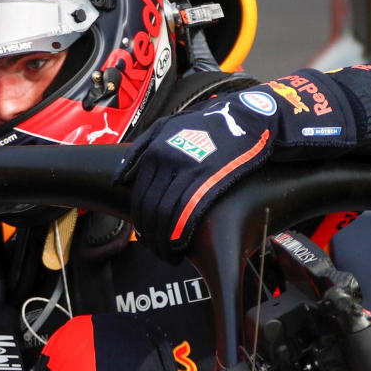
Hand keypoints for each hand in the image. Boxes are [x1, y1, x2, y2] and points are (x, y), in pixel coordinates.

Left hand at [115, 70, 352, 259]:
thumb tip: (122, 177)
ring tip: (170, 253)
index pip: (138, 196)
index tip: (148, 235)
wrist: (247, 118)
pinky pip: (185, 216)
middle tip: (158, 249)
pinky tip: (181, 246)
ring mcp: (188, 172)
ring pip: (164, 217)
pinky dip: (178, 236)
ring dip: (163, 241)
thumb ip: (141, 149)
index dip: (141, 222)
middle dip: (151, 236)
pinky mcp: (209, 182)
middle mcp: (167, 162)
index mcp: (155, 151)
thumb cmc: (210, 124)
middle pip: (149, 210)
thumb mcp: (169, 126)